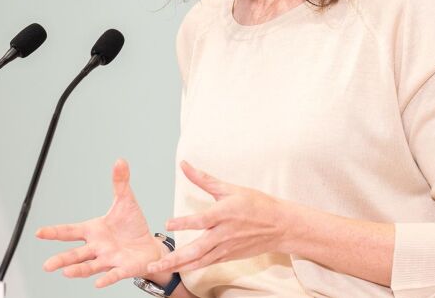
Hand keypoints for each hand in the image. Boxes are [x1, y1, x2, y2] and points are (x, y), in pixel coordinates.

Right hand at [36, 158, 164, 287]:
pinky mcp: (124, 268)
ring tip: (66, 272)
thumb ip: (120, 183)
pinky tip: (98, 284)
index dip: (55, 232)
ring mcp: (109, 259)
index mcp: (94, 230)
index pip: (70, 231)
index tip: (39, 232)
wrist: (149, 245)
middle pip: (76, 254)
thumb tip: (120, 161)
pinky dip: (107, 279)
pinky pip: (114, 274)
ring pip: (91, 266)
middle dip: (62, 260)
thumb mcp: (126, 201)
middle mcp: (97, 247)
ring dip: (79, 270)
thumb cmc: (133, 226)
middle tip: (47, 266)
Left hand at [145, 160, 290, 274]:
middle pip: (196, 249)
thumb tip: (184, 165)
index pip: (202, 220)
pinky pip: (206, 264)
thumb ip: (204, 179)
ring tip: (159, 269)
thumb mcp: (231, 188)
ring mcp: (226, 247)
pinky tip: (177, 269)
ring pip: (198, 260)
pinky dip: (191, 267)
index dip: (184, 222)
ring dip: (178, 266)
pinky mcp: (228, 256)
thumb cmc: (256, 204)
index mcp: (225, 214)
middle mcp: (224, 233)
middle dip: (174, 257)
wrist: (279, 225)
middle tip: (154, 263)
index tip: (167, 223)